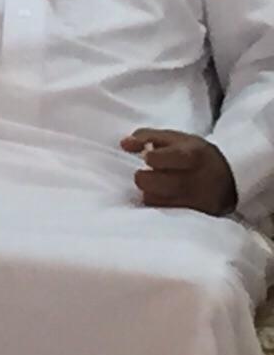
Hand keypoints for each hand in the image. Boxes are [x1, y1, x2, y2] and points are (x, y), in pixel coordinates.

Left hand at [121, 128, 237, 215]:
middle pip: (152, 183)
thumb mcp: (175, 138)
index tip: (150, 158)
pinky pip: (164, 214)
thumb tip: (124, 144)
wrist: (230, 178)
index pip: (158, 159)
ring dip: (150, 192)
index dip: (149, 158)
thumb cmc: (195, 154)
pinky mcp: (197, 217)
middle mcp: (197, 180)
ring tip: (159, 186)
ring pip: (154, 200)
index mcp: (193, 155)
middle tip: (148, 175)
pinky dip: (160, 205)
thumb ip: (146, 136)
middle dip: (143, 178)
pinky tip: (165, 198)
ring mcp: (198, 202)